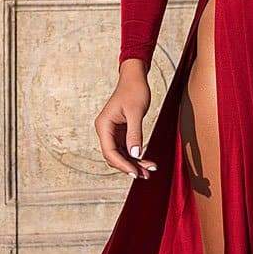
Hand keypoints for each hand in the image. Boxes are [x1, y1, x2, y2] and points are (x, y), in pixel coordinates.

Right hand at [95, 62, 156, 180]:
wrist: (135, 78)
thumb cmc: (134, 90)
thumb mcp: (135, 112)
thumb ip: (134, 134)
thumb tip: (134, 155)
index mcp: (104, 125)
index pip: (109, 151)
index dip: (122, 164)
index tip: (135, 173)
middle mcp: (105, 130)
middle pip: (114, 156)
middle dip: (129, 166)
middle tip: (145, 175)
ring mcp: (113, 132)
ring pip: (121, 154)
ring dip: (134, 163)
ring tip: (149, 171)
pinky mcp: (121, 132)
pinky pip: (127, 149)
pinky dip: (136, 156)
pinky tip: (146, 162)